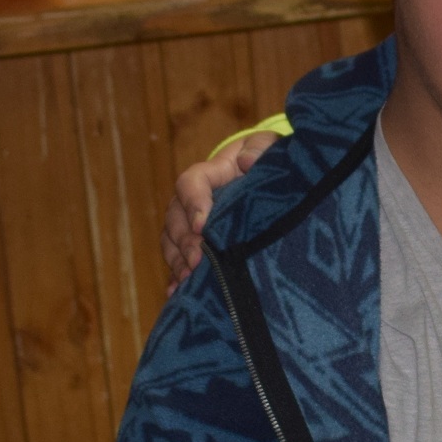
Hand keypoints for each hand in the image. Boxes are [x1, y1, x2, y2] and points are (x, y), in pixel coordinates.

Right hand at [163, 133, 278, 288]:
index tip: (203, 225)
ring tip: (190, 279)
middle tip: (199, 259)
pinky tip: (178, 293)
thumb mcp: (269, 147)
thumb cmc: (267, 162)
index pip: (190, 183)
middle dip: (185, 241)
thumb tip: (247, 163)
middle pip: (175, 218)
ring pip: (171, 242)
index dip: (193, 203)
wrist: (267, 183)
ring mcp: (189, 225)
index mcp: (209, 174)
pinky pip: (177, 262)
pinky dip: (176, 278)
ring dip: (178, 261)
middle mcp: (192, 201)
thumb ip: (260, 148)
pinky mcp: (194, 247)